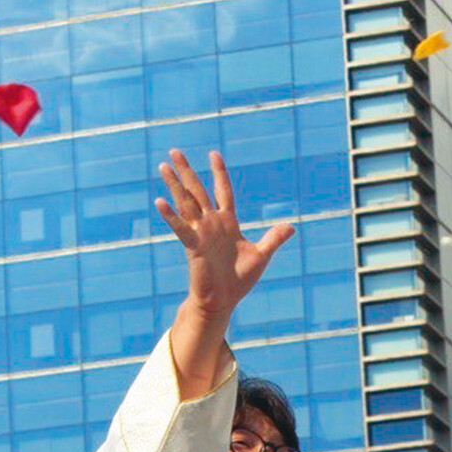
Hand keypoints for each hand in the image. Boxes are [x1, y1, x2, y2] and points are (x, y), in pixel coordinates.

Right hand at [156, 149, 294, 320]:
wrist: (223, 301)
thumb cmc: (239, 279)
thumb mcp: (261, 255)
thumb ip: (273, 239)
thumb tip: (291, 226)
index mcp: (228, 223)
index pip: (223, 191)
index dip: (219, 173)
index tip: (213, 154)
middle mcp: (212, 224)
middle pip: (199, 191)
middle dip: (188, 171)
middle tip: (175, 150)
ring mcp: (201, 233)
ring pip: (186, 203)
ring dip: (175, 184)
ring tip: (163, 165)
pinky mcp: (193, 246)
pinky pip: (180, 228)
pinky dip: (170, 215)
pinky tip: (160, 201)